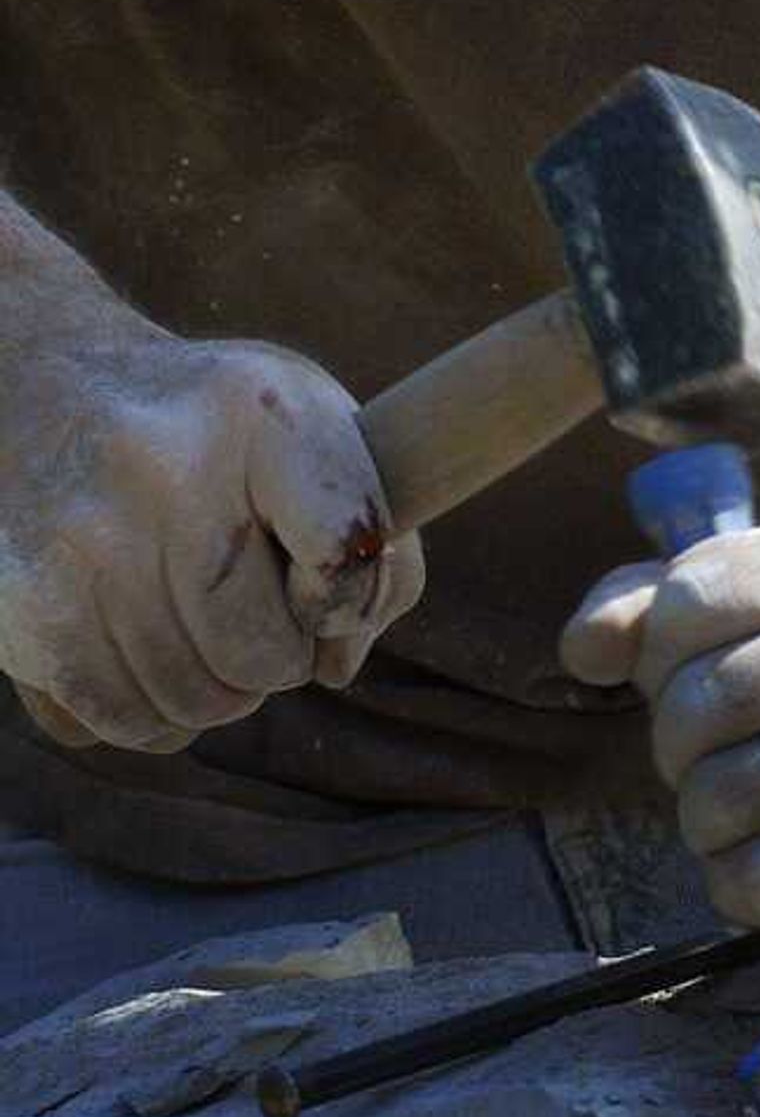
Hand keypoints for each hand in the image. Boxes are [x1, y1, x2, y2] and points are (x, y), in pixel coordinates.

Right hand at [0, 328, 423, 752]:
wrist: (53, 394)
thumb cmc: (213, 432)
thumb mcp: (307, 431)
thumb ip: (368, 539)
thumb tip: (338, 661)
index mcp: (260, 412)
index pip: (346, 548)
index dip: (351, 594)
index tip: (325, 580)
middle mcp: (164, 466)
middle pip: (261, 654)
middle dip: (275, 659)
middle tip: (256, 616)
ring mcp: (86, 539)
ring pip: (190, 703)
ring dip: (212, 693)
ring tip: (199, 629)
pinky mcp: (26, 604)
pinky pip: (117, 722)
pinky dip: (147, 713)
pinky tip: (145, 653)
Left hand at [560, 515, 759, 994]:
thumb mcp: (737, 634)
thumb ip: (648, 612)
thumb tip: (587, 646)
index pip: (691, 592)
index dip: (661, 656)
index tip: (702, 680)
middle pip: (701, 696)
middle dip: (679, 749)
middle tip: (726, 763)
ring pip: (725, 790)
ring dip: (709, 824)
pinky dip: (743, 886)